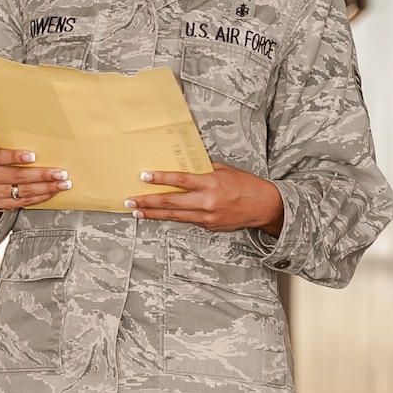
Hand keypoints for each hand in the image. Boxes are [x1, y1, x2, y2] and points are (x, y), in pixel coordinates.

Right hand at [0, 145, 69, 222]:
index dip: (16, 156)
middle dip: (42, 175)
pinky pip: (25, 201)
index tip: (34, 156)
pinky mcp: (2, 204)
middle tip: (60, 173)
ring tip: (63, 184)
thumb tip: (42, 142)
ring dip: (47, 187)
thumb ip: (12, 147)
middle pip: (18, 176)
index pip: (1, 157)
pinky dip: (41, 196)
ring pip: (25, 191)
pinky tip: (52, 191)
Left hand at [125, 162, 283, 236]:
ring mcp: (206, 216)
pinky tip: (157, 215)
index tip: (144, 176)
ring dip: (153, 213)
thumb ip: (203, 170)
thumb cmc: (244, 185)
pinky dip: (170, 217)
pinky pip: (185, 220)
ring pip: (173, 215)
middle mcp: (206, 201)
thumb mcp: (224, 170)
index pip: (180, 180)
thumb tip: (183, 167)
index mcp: (210, 183)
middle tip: (129, 200)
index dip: (160, 178)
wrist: (263, 206)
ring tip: (136, 211)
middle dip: (147, 201)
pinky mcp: (207, 225)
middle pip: (170, 201)